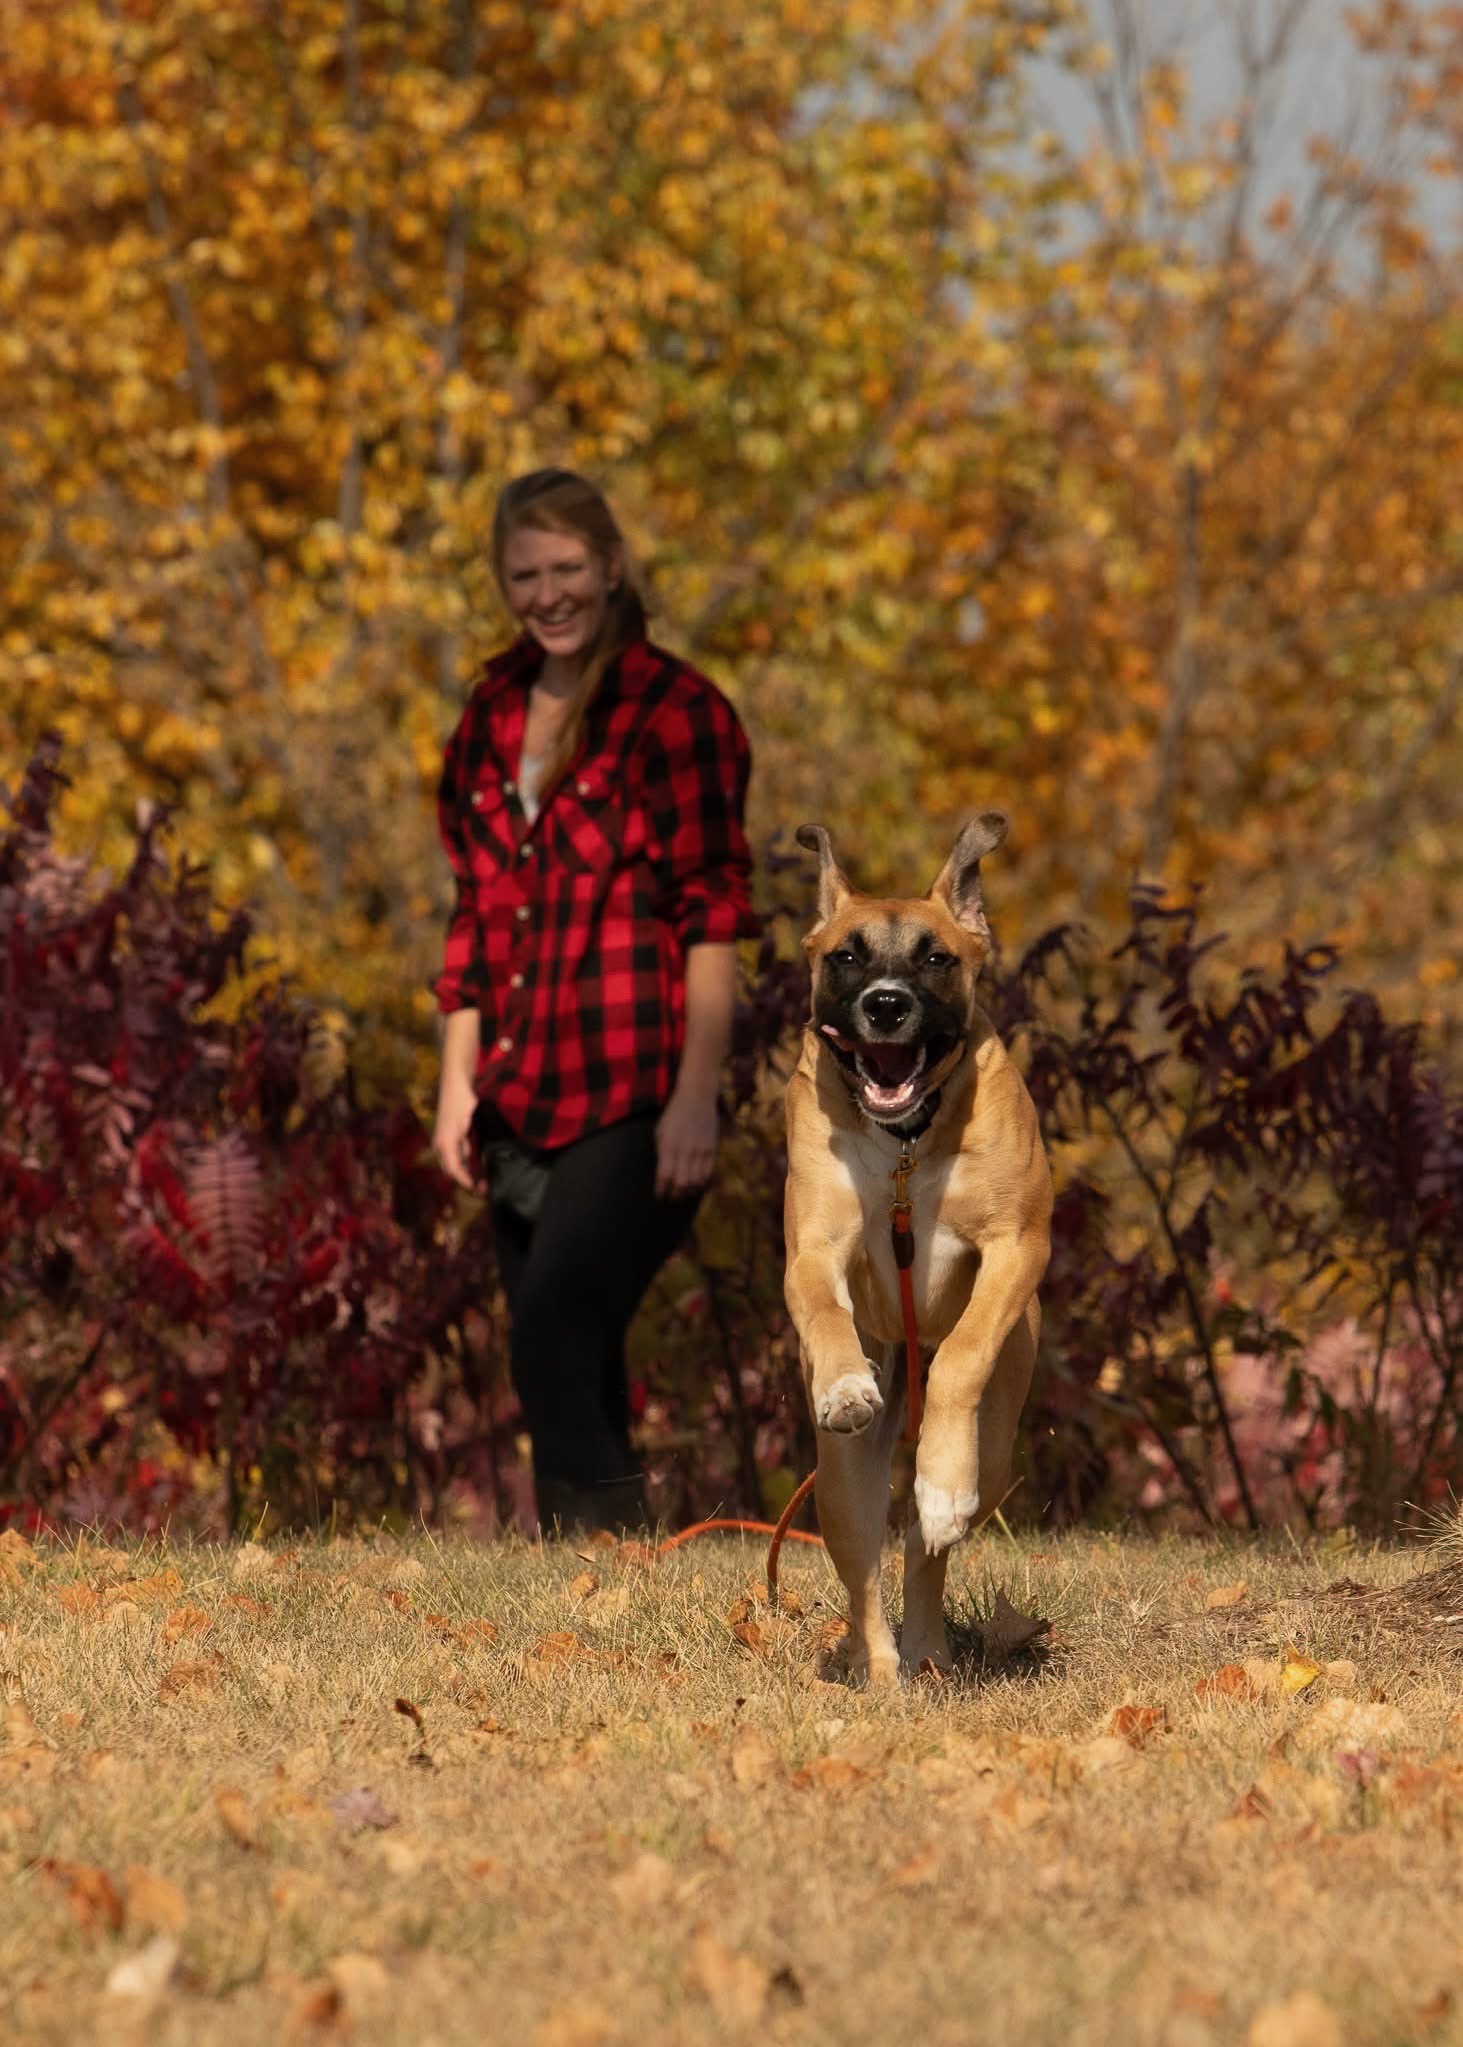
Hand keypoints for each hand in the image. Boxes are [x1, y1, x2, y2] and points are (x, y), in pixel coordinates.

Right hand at [432, 1074, 479, 1189]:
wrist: (456, 1084)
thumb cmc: (462, 1101)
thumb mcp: (467, 1123)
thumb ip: (467, 1145)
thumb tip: (470, 1162)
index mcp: (444, 1144)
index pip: (453, 1169)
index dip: (464, 1180)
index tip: (476, 1188)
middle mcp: (441, 1145)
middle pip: (451, 1169)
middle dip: (465, 1180)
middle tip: (483, 1187)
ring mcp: (444, 1140)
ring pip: (453, 1163)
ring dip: (466, 1172)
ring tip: (482, 1180)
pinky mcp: (449, 1137)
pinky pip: (456, 1155)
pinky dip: (466, 1162)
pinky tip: (477, 1164)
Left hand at [654, 1085, 718, 1198]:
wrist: (696, 1096)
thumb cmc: (674, 1114)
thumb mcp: (660, 1131)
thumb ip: (661, 1152)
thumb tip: (661, 1173)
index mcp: (668, 1145)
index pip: (664, 1176)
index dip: (661, 1190)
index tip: (658, 1195)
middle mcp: (685, 1149)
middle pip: (681, 1183)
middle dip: (675, 1194)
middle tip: (670, 1197)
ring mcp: (700, 1149)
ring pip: (696, 1181)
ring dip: (689, 1191)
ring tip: (683, 1193)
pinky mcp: (712, 1148)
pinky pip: (708, 1173)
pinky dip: (701, 1182)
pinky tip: (696, 1184)